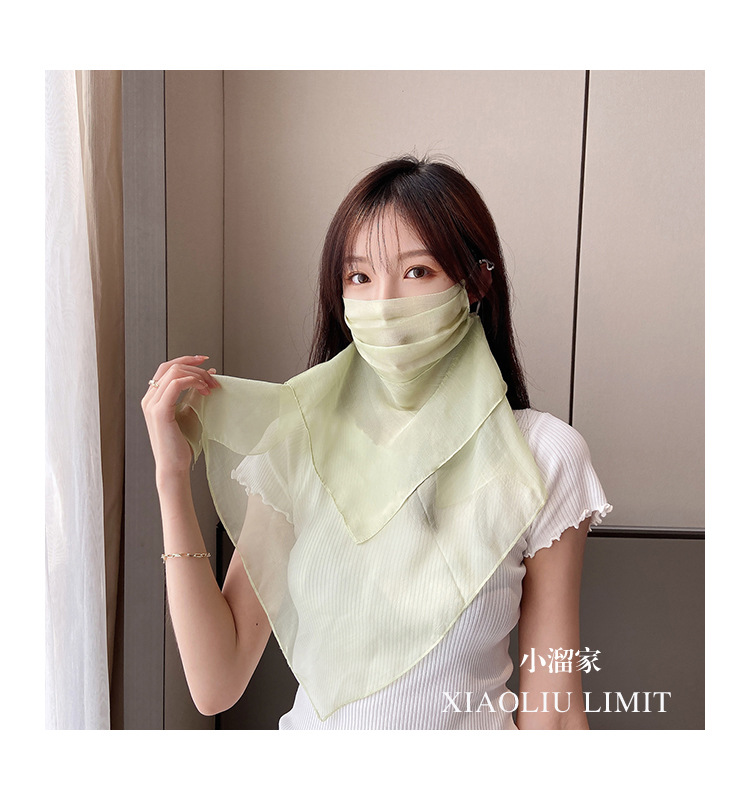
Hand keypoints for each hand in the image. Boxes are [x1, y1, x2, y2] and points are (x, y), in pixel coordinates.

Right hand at [141, 355, 219, 476]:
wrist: (174, 466)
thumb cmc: (182, 444)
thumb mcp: (190, 412)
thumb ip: (195, 393)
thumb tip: (209, 375)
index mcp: (154, 398)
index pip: (167, 368)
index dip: (186, 360)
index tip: (205, 361)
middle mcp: (149, 398)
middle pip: (170, 366)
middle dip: (195, 366)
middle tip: (214, 377)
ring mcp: (152, 404)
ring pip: (174, 372)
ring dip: (197, 375)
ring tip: (211, 386)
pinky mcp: (159, 411)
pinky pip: (176, 384)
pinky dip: (192, 381)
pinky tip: (204, 390)